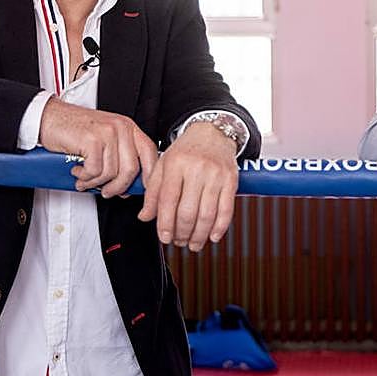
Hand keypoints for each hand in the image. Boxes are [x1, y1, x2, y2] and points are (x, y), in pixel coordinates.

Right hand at [38, 98, 158, 196]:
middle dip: (118, 187)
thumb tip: (129, 185)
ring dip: (96, 182)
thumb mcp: (104, 141)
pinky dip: (85, 177)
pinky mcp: (92, 140)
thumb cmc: (74, 130)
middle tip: (106, 191)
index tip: (142, 191)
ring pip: (112, 173)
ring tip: (85, 178)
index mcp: (128, 127)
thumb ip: (120, 158)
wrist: (49, 117)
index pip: (150, 153)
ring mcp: (107, 132)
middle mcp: (121, 128)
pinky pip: (95, 171)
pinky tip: (78, 170)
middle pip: (132, 169)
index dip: (149, 176)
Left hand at [138, 121, 238, 251]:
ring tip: (193, 243)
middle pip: (187, 211)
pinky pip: (226, 209)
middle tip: (178, 241)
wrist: (213, 132)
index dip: (165, 223)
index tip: (164, 237)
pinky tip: (212, 237)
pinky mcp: (231, 180)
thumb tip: (145, 217)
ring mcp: (215, 174)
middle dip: (182, 233)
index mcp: (175, 163)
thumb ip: (153, 192)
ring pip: (207, 214)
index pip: (167, 200)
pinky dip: (220, 227)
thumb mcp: (163, 165)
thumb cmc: (186, 151)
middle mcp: (196, 168)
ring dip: (199, 235)